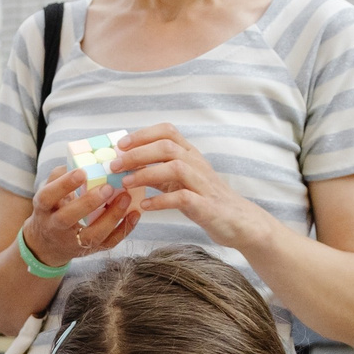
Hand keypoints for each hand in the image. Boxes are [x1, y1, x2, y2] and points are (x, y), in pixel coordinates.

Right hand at [20, 164, 141, 270]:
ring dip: (111, 217)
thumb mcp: (49, 191)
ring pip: (91, 235)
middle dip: (88, 203)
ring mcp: (73, 242)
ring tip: (125, 197)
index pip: (48, 196)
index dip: (64, 185)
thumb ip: (61, 176)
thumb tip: (82, 160)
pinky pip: (108, 243)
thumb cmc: (52, 209)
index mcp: (43, 208)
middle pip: (67, 218)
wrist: (49, 244)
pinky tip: (134, 214)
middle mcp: (55, 227)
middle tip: (107, 187)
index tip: (82, 172)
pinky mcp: (90, 250)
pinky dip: (123, 229)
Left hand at [119, 122, 268, 252]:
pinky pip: (182, 198)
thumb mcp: (179, 182)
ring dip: (146, 173)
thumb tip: (126, 166)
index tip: (121, 144)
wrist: (238, 222)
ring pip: (175, 168)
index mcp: (190, 155)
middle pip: (167, 147)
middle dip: (138, 153)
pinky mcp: (206, 206)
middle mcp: (197, 164)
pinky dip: (161, 201)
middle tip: (115, 165)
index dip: (143, 134)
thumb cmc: (204, 200)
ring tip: (126, 183)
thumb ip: (157, 172)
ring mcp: (203, 184)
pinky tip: (145, 206)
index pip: (168, 132)